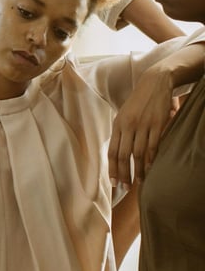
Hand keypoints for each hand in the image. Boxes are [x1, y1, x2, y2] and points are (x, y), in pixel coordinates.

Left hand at [108, 67, 176, 184]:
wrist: (155, 82)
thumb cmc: (139, 101)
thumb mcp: (124, 114)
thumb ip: (121, 132)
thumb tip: (118, 153)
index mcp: (117, 124)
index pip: (112, 151)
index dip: (112, 168)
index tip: (114, 182)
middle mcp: (128, 126)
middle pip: (123, 155)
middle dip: (123, 173)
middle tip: (125, 187)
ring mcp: (143, 125)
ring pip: (138, 153)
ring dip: (139, 170)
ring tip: (139, 182)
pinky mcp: (158, 124)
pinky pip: (153, 145)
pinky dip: (152, 159)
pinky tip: (151, 168)